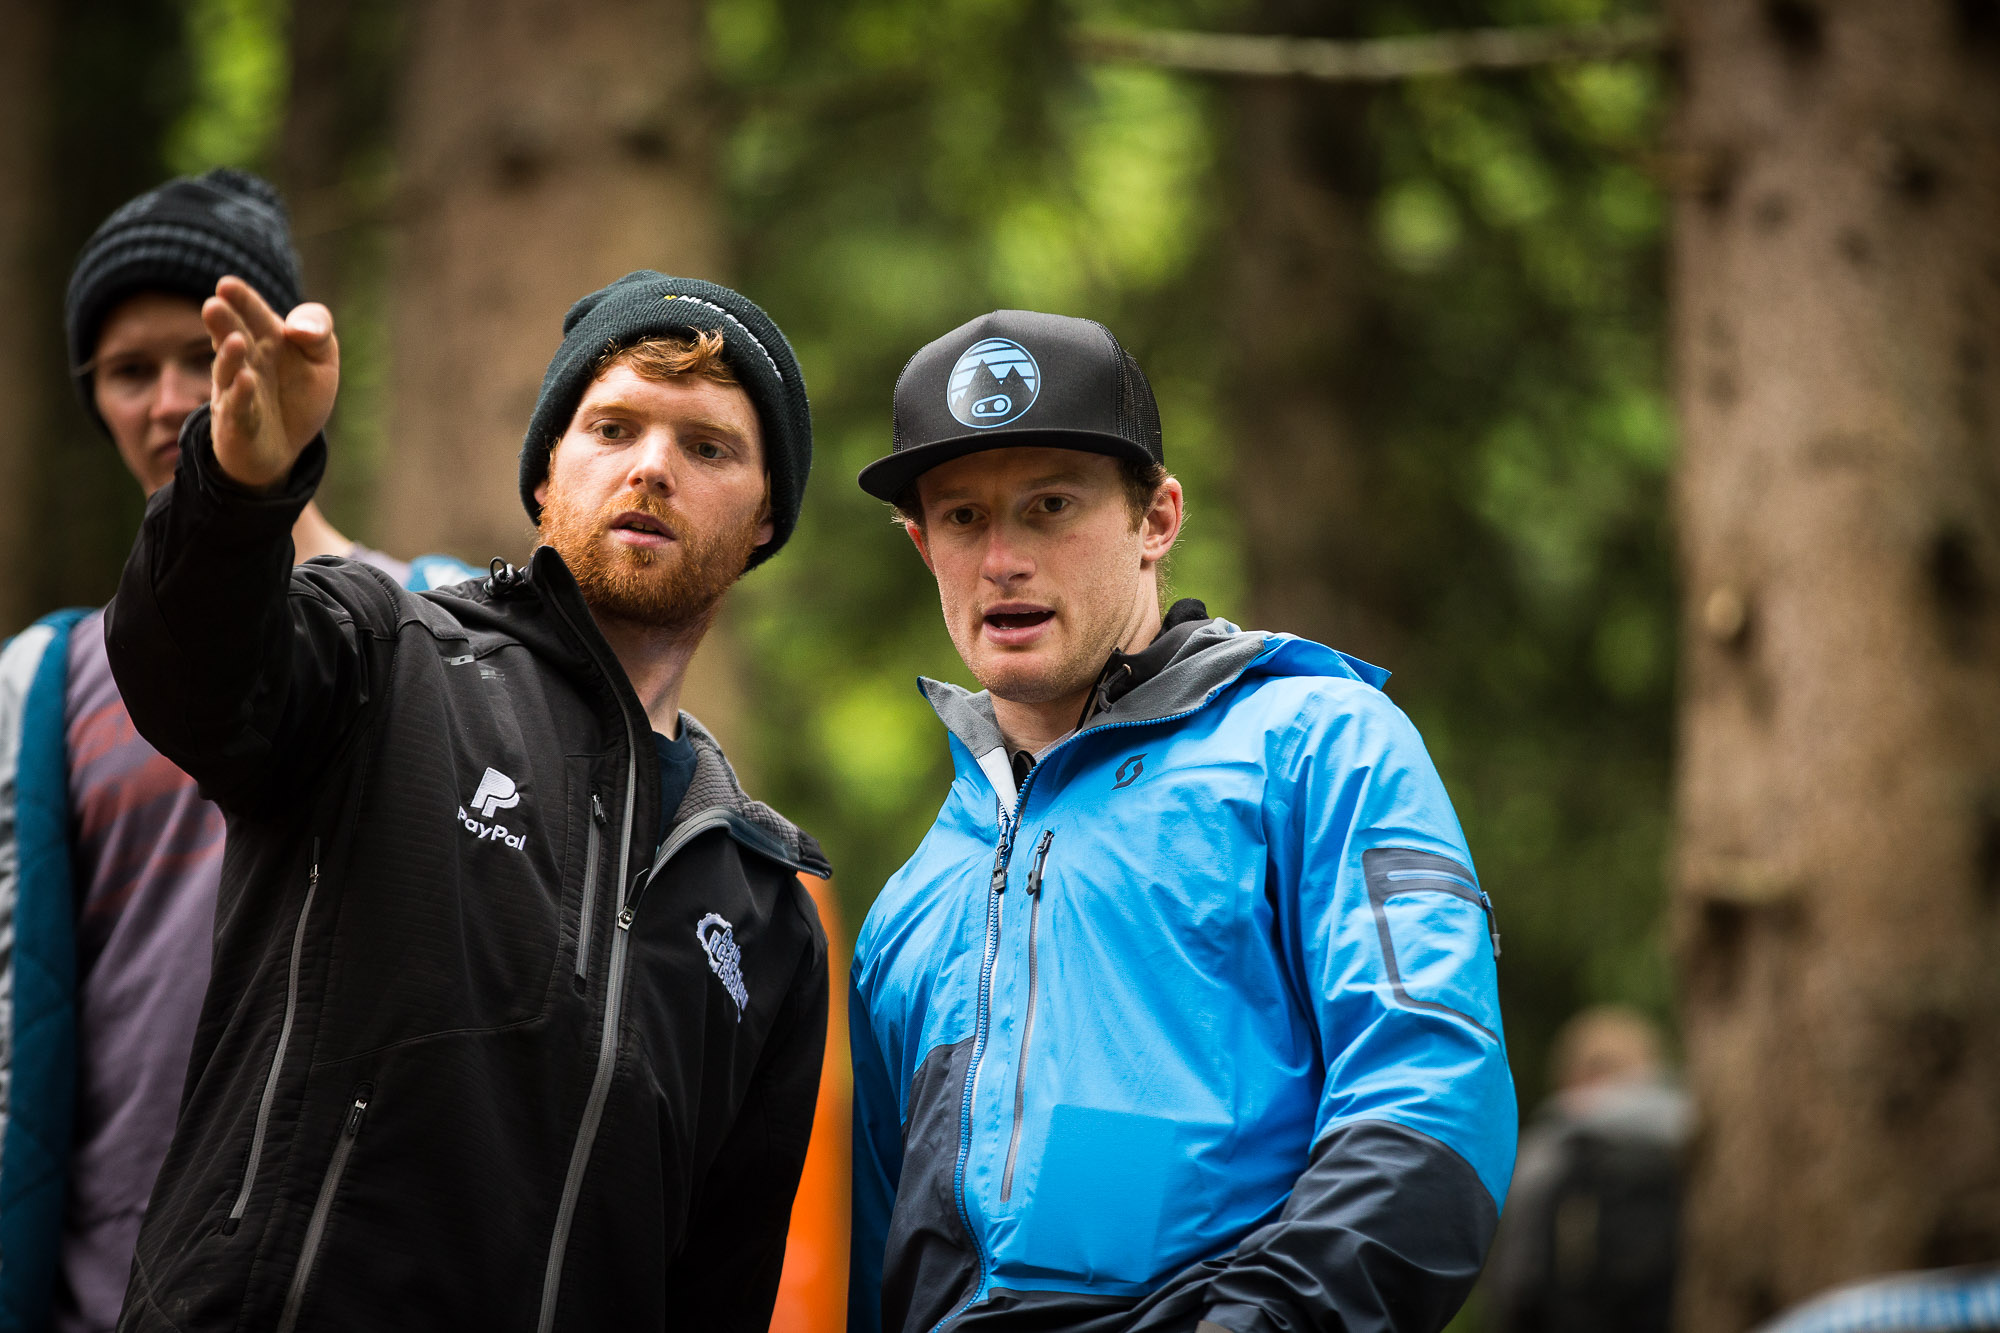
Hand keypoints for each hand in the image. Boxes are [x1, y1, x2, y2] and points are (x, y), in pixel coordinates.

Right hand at [202, 276, 339, 490]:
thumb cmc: (299, 394)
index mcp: (265, 339)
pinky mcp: (237, 424)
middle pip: (232, 338)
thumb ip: (318, 332)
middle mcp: (245, 362)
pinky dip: (241, 395)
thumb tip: (299, 328)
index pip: (252, 314)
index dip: (241, 300)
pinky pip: (238, 409)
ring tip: (235, 341)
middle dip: (223, 323)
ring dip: (230, 357)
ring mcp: (237, 392)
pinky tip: (246, 381)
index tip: (227, 285)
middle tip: (214, 305)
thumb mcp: (321, 358)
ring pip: (229, 373)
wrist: (288, 446)